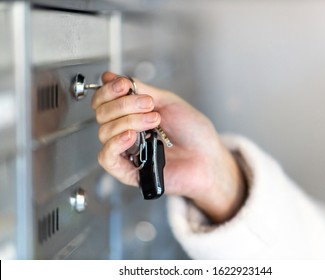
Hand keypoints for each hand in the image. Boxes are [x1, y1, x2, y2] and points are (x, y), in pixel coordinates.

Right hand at [92, 72, 245, 222]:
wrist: (208, 158)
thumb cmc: (194, 133)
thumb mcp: (168, 102)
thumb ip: (140, 90)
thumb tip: (112, 77)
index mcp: (132, 114)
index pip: (103, 101)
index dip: (109, 90)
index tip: (124, 85)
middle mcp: (125, 131)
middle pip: (102, 114)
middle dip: (124, 105)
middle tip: (149, 106)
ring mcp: (126, 151)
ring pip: (104, 132)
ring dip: (129, 121)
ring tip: (154, 121)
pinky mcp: (128, 171)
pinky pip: (106, 158)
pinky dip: (115, 144)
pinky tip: (132, 136)